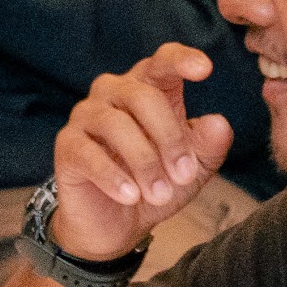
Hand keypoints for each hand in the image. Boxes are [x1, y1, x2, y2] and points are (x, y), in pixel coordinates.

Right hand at [49, 45, 232, 257]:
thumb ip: (209, 145)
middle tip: (185, 175)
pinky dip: (113, 177)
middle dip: (169, 137)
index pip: (162, 61)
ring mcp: (86, 116)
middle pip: (142, 96)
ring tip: (161, 194)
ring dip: (145, 162)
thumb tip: (219, 124)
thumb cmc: (156, 185)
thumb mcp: (193, 169)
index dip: (181, 60)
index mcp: (148, 88)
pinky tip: (131, 196)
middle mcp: (113, 92)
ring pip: (116, 124)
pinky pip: (88, 154)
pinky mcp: (67, 146)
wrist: (118, 225)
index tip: (204, 70)